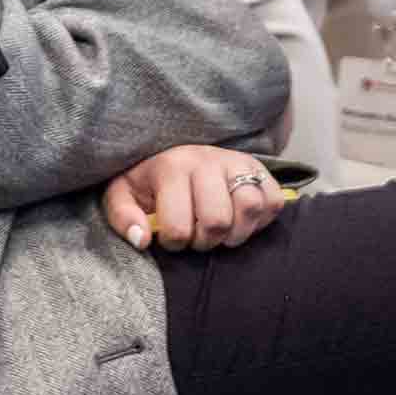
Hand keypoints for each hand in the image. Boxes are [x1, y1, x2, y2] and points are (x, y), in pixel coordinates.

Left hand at [104, 145, 285, 251]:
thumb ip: (123, 217)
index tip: (172, 238)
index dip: (175, 244)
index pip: (178, 227)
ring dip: (236, 233)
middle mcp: (206, 160)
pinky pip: (272, 201)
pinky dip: (260, 221)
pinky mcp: (260, 168)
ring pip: (250, 208)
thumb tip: (141, 240)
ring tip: (220, 233)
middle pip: (218, 221)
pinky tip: (240, 221)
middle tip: (198, 238)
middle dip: (206, 242)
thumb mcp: (124, 194)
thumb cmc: (150, 181)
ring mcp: (237, 162)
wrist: (176, 150)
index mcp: (171, 167)